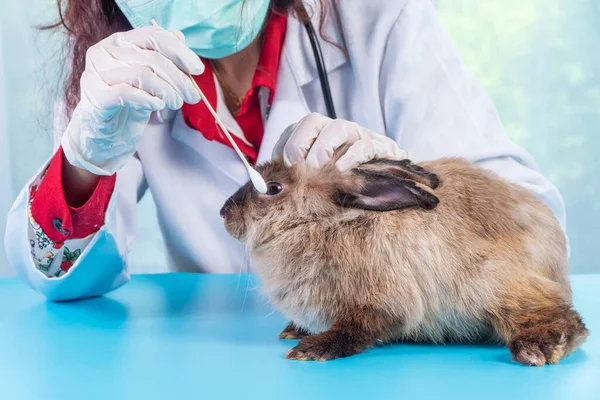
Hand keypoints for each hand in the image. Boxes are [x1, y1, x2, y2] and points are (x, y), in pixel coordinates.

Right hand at [61, 26, 204, 175]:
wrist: (104, 137)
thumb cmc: (129, 105)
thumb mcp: (151, 80)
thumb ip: (163, 58)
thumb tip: (179, 36)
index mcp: (118, 42)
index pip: (153, 35)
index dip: (179, 51)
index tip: (198, 70)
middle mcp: (104, 52)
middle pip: (151, 57)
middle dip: (179, 78)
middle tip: (193, 96)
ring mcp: (95, 73)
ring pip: (142, 74)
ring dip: (167, 91)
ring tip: (176, 104)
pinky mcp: (94, 96)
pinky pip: (126, 93)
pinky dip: (148, 100)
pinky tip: (158, 106)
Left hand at [272, 113, 409, 170]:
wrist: (392, 182)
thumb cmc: (348, 181)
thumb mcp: (320, 178)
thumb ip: (298, 176)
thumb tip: (270, 187)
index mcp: (319, 134)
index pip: (294, 129)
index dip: (283, 146)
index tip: (280, 167)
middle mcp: (337, 130)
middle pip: (312, 121)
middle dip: (299, 143)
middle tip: (297, 168)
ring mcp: (359, 136)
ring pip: (337, 127)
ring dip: (322, 148)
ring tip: (317, 169)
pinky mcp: (381, 148)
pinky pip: (365, 145)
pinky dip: (352, 156)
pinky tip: (342, 170)